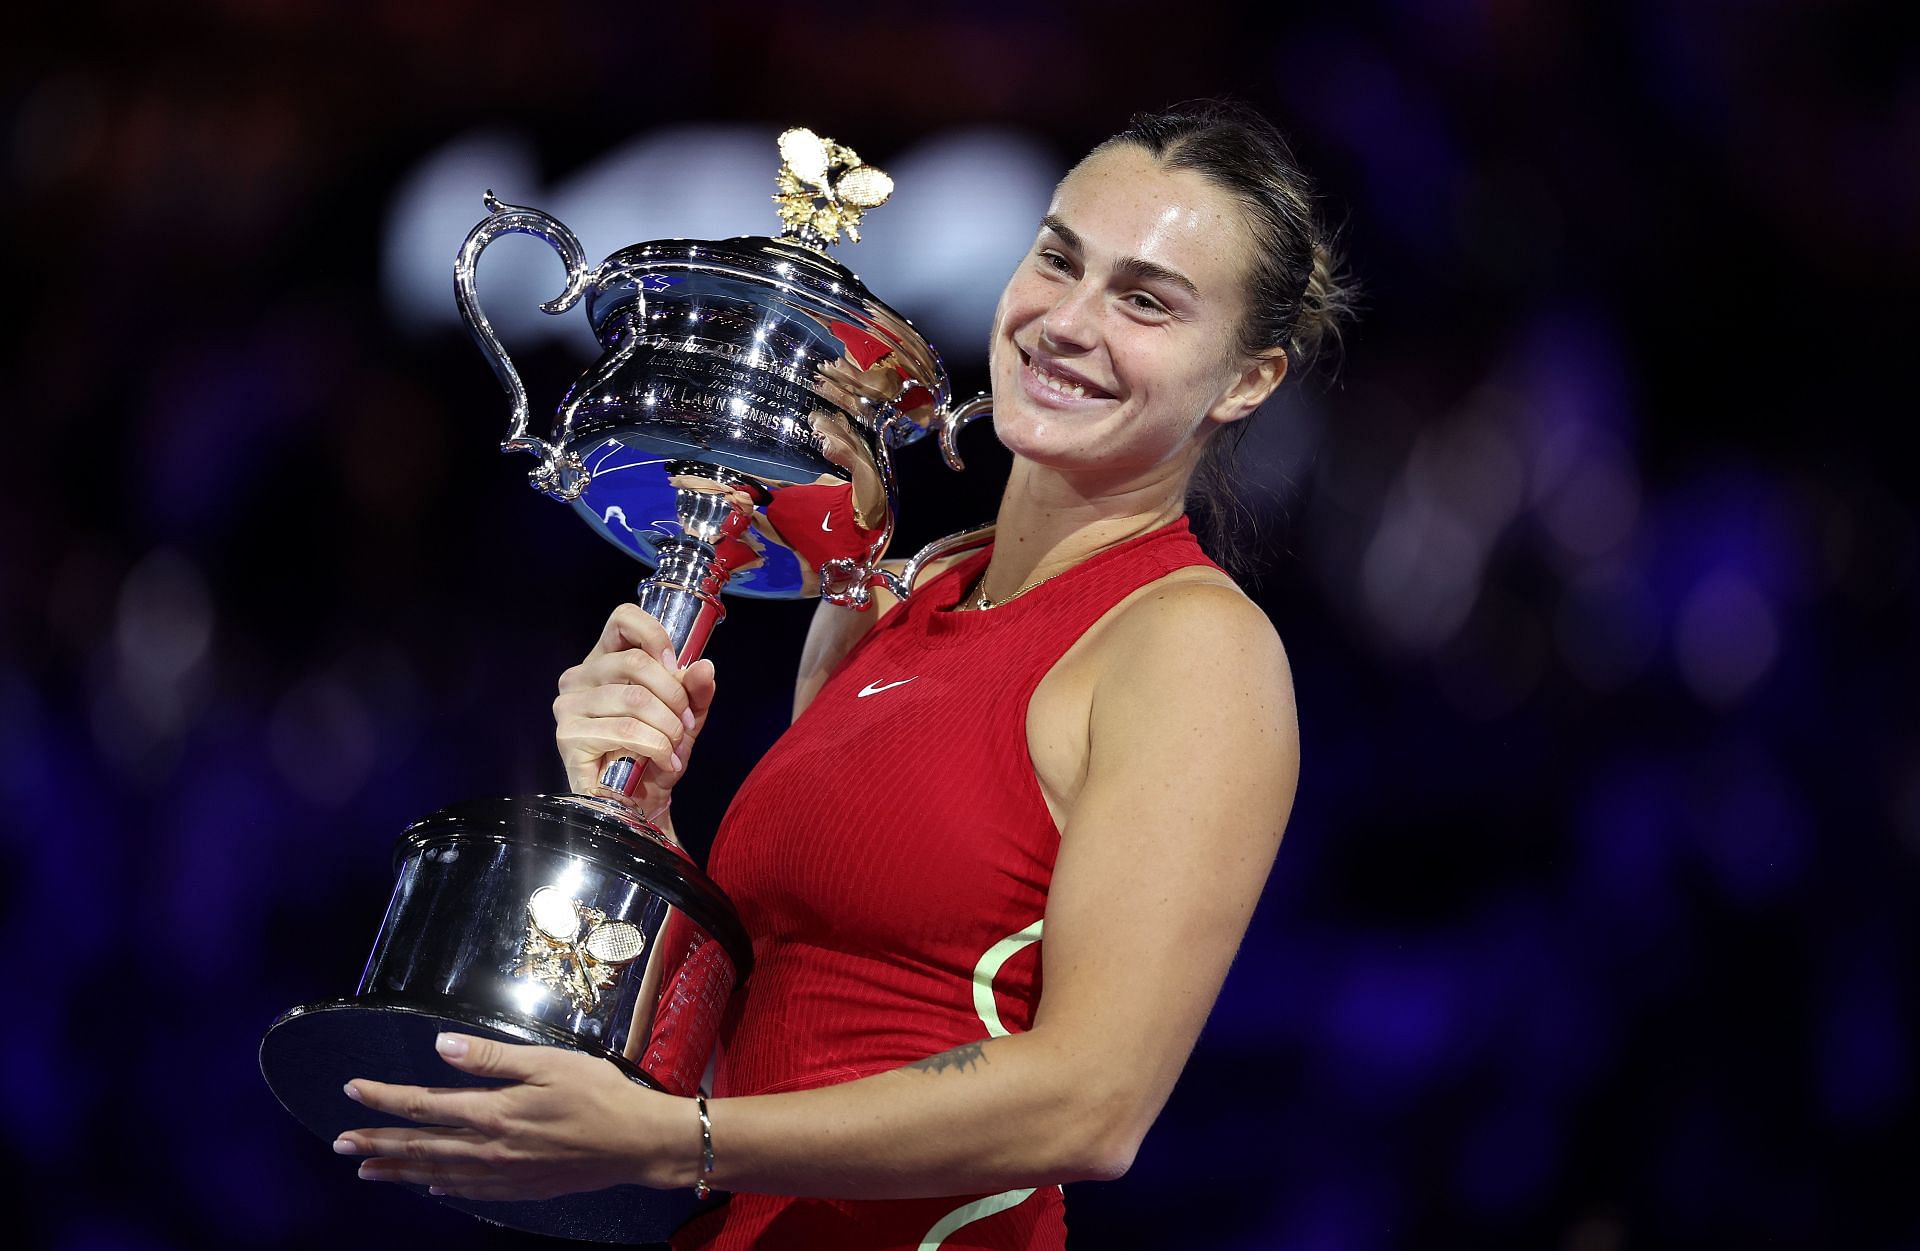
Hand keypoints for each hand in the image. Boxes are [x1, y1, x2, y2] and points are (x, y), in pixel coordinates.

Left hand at [334, 1033, 692, 1199]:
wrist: (637, 1142)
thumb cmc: (597, 1092)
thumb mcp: (546, 1062)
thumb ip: (490, 1058)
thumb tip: (438, 1046)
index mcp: (492, 1112)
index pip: (423, 1105)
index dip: (384, 1098)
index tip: (352, 1090)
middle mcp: (489, 1149)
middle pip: (421, 1145)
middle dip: (377, 1142)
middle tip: (338, 1143)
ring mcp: (503, 1173)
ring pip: (438, 1172)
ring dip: (399, 1169)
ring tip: (366, 1169)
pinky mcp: (521, 1187)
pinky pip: (469, 1190)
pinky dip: (442, 1186)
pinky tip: (430, 1187)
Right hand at [554, 605, 718, 806]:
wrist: (640, 803)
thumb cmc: (655, 755)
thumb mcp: (685, 718)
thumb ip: (696, 691)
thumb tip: (704, 668)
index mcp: (604, 661)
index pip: (623, 619)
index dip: (656, 637)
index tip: (677, 667)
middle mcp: (579, 678)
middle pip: (636, 662)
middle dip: (674, 696)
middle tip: (685, 724)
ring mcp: (570, 707)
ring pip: (635, 700)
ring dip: (668, 727)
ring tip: (675, 748)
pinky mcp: (569, 738)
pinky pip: (627, 732)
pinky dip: (657, 748)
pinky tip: (662, 762)